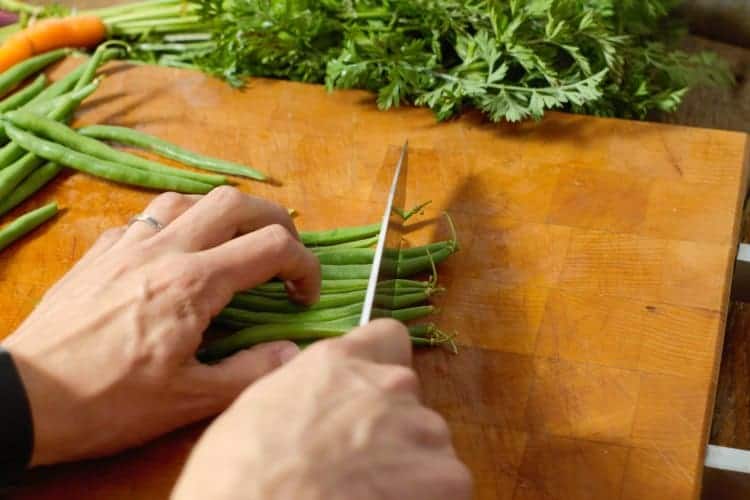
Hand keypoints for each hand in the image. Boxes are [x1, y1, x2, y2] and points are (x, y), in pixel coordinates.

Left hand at [1, 187, 320, 465]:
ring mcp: (126, 245)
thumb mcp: (189, 399)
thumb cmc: (109, 401)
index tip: (304, 296)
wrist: (24, 397)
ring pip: (187, 199)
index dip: (304, 266)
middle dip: (274, 221)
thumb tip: (292, 352)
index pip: (271, 247)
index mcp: (194, 283)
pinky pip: (145, 218)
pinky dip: (174, 225)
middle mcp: (164, 249)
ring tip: (230, 246)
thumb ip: (250, 371)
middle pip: (234, 202)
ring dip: (221, 215)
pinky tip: (173, 253)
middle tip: (282, 254)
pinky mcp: (98, 253)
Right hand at [172, 319, 471, 499]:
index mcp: (339, 362)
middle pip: (407, 399)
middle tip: (357, 464)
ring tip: (367, 494)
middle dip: (391, 427)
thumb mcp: (257, 408)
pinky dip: (427, 499)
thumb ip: (304, 388)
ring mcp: (422, 428)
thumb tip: (316, 395)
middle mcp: (388, 384)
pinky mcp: (447, 476)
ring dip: (410, 466)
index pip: (389, 338)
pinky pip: (447, 485)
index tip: (374, 394)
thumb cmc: (239, 476)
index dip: (383, 366)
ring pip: (429, 444)